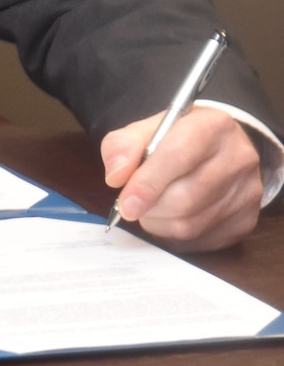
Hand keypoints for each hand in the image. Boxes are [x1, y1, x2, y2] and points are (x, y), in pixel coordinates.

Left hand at [102, 107, 262, 250]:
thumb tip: (116, 176)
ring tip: (151, 208)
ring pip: (191, 223)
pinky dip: (175, 235)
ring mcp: (248, 190)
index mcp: (212, 125)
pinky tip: (170, 218)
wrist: (216, 150)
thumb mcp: (146, 130)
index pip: (178, 156)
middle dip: (149, 207)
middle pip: (185, 197)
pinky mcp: (247, 219)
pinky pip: (202, 239)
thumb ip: (122, 146)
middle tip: (133, 204)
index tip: (125, 203)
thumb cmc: (176, 140)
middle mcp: (239, 157)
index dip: (147, 183)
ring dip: (159, 222)